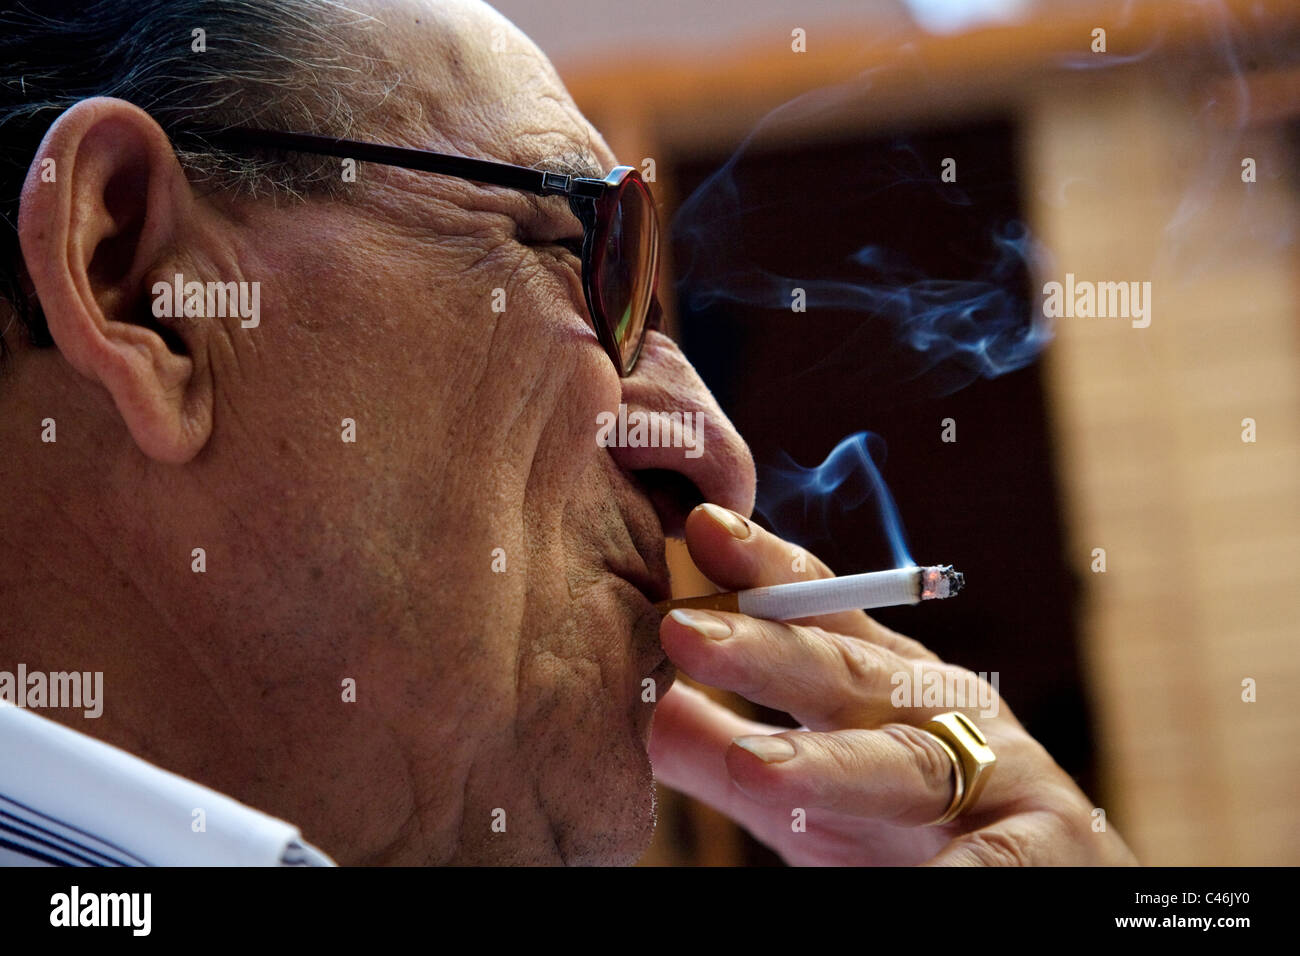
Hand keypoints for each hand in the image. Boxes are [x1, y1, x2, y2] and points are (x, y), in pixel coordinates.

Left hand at [649, 504, 1137, 865]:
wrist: (1051, 881)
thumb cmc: (907, 826)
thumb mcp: (808, 782)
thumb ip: (721, 748)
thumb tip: (638, 706)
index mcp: (880, 683)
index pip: (817, 612)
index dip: (762, 568)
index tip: (701, 526)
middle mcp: (935, 712)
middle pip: (846, 674)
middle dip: (766, 651)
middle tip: (684, 631)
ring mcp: (994, 776)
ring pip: (907, 766)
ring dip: (833, 766)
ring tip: (757, 772)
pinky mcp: (1043, 847)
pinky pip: (994, 865)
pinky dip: (959, 872)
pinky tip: (918, 882)